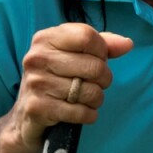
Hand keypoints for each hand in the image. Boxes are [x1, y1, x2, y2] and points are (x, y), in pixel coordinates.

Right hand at [10, 24, 132, 151]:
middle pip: (94, 66)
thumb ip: (102, 45)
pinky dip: (88, 115)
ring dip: (96, 99)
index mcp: (45, 38)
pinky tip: (82, 113)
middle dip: (104, 79)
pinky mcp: (37, 108)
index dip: (102, 51)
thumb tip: (127, 44)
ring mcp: (36, 83)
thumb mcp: (75, 55)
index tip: (99, 60)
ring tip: (87, 98)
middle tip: (96, 84)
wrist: (25, 116)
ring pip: (89, 91)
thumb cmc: (56, 79)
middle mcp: (37, 57)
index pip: (87, 36)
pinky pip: (80, 112)